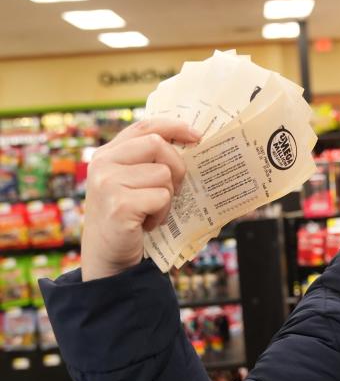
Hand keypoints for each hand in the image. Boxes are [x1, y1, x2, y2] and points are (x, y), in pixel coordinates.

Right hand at [81, 118, 201, 280]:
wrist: (108, 255)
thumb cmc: (128, 217)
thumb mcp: (132, 182)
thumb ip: (147, 161)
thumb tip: (190, 141)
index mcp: (107, 153)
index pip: (144, 126)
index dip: (174, 127)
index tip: (197, 136)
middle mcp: (103, 163)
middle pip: (158, 145)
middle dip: (176, 167)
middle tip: (173, 190)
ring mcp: (108, 183)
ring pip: (163, 174)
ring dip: (167, 197)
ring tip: (150, 211)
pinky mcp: (119, 204)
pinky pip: (162, 198)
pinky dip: (162, 213)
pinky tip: (146, 223)